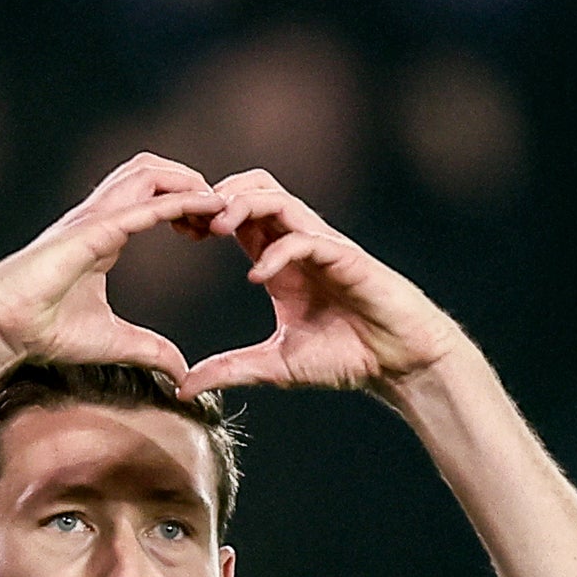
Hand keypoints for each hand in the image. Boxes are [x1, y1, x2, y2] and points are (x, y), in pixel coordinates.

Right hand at [0, 153, 222, 378]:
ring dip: (188, 181)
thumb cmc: (43, 330)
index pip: (153, 200)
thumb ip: (150, 350)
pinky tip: (207, 203)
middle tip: (219, 213)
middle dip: (192, 181)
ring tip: (218, 205)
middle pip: (154, 172)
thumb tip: (181, 371)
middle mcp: (102, 218)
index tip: (212, 231)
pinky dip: (178, 199)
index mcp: (106, 235)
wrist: (3, 326)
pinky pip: (143, 203)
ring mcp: (95, 218)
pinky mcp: (93, 229)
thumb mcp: (113, 342)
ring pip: (150, 171)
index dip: (187, 207)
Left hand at [177, 171, 469, 396]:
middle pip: (254, 188)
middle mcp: (298, 244)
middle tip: (190, 223)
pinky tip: (258, 277)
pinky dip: (279, 251)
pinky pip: (307, 238)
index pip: (238, 217)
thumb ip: (230, 371)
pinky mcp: (346, 258)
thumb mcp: (274, 367)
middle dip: (219, 196)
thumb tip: (182, 389)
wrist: (398, 363)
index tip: (177, 231)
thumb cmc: (346, 357)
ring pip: (278, 198)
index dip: (205, 215)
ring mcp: (323, 246)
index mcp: (278, 261)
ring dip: (244, 206)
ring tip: (216, 229)